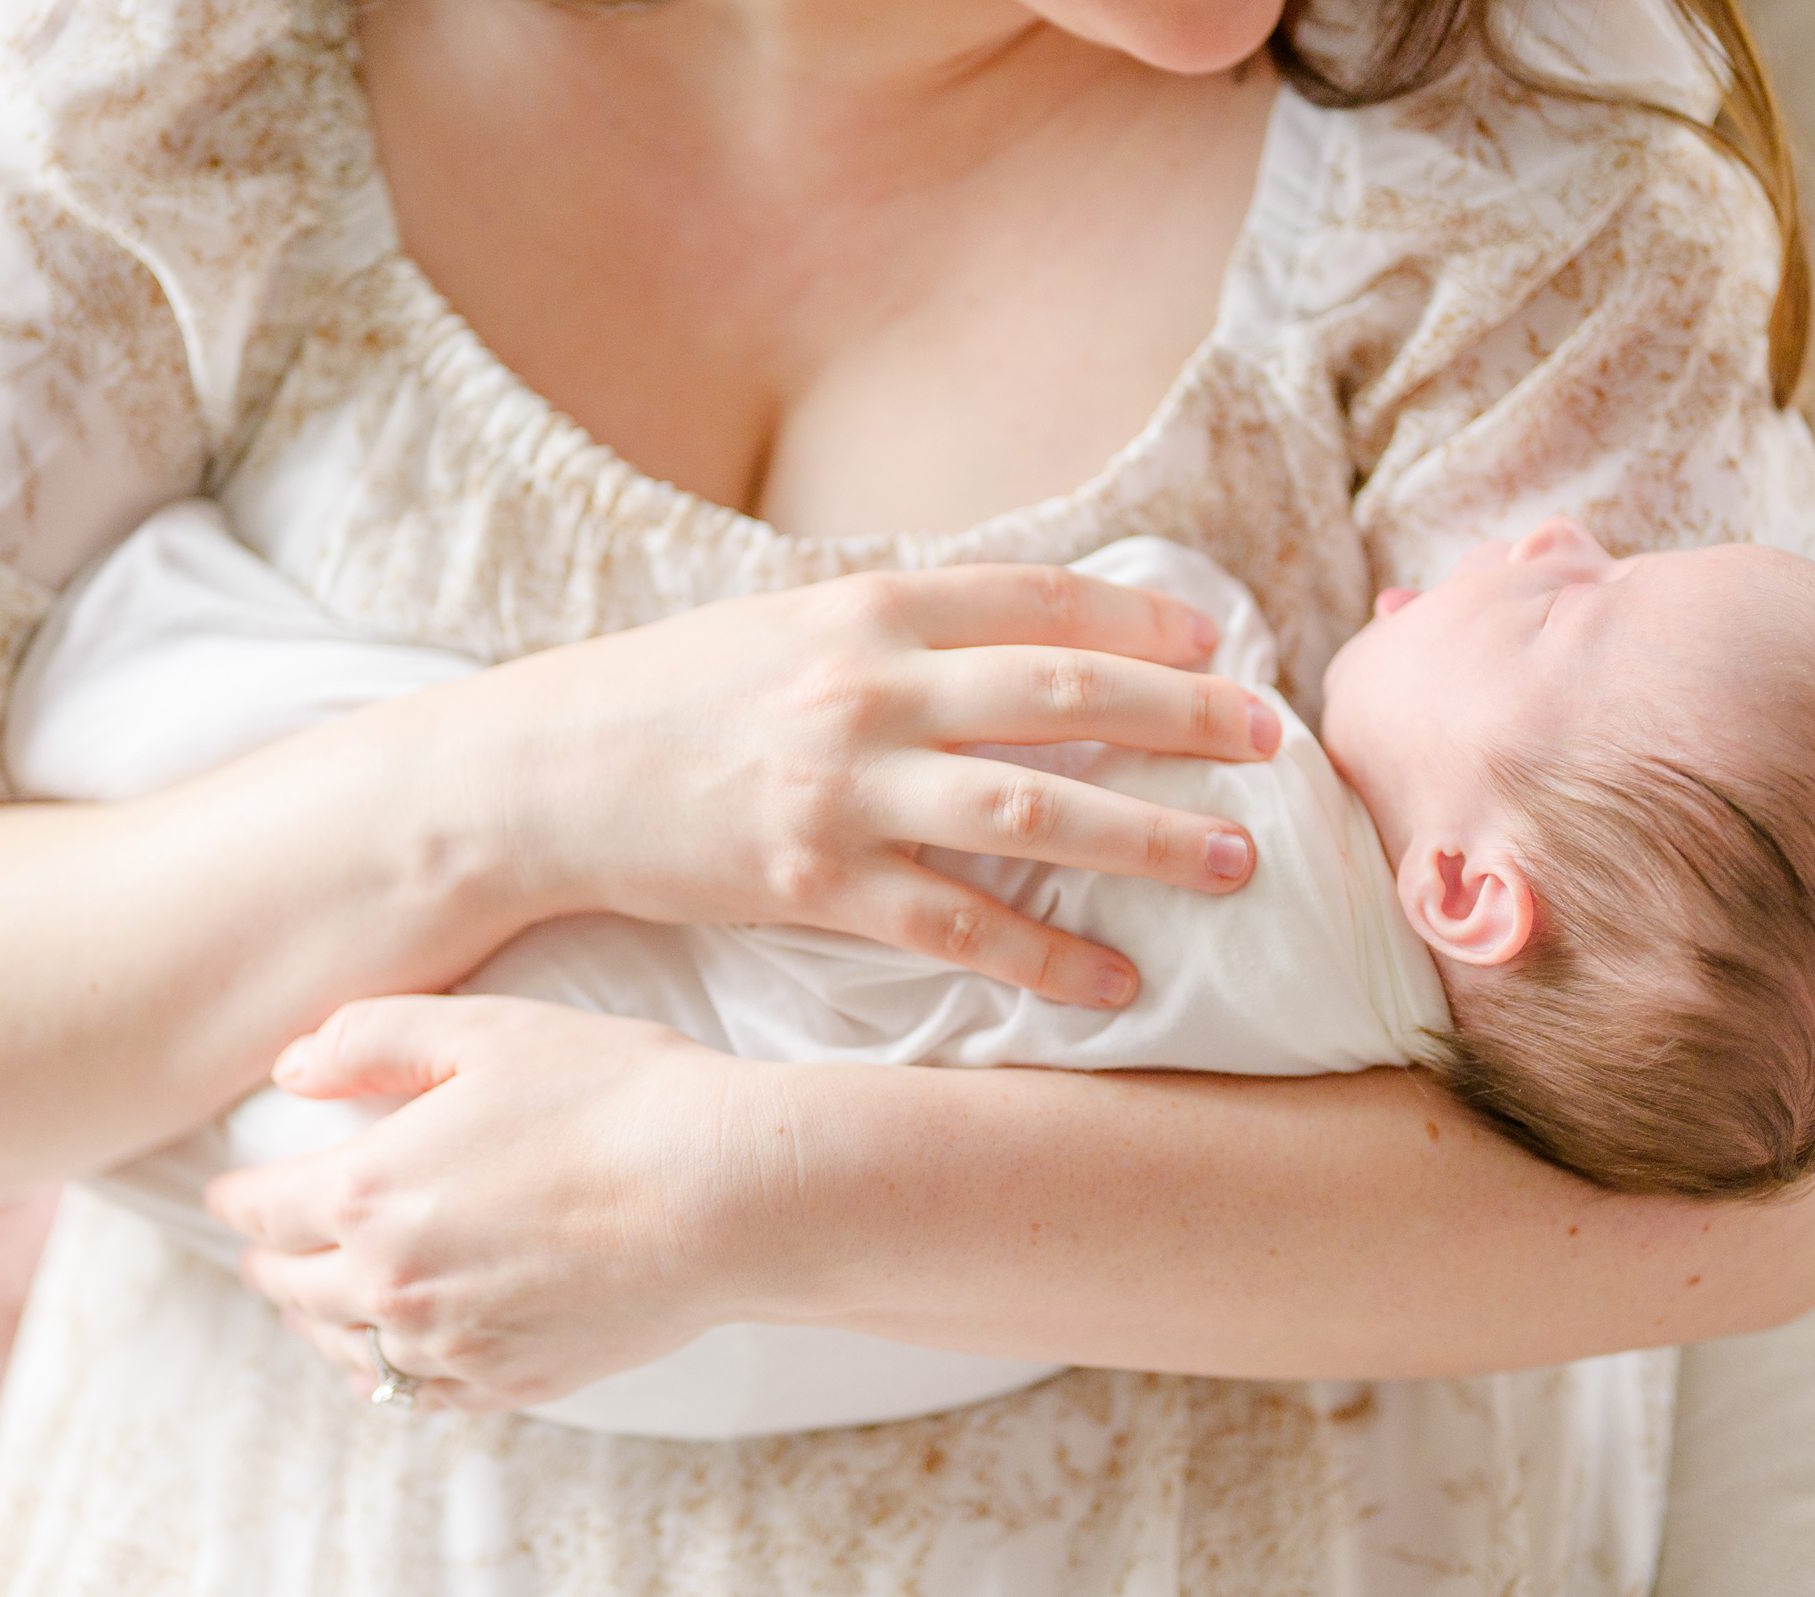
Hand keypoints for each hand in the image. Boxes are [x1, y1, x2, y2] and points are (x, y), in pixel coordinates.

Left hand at [202, 995, 791, 1412]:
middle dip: (269, 1263)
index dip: (238, 1197)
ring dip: (322, 1323)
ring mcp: (453, 1344)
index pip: (262, 1210)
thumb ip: (372, 1039)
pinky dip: (395, 1371)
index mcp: (368, 1194)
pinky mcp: (513, 1382)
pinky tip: (401, 1352)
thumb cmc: (615, 1095)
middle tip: (266, 1247)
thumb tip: (291, 1068)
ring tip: (322, 1303)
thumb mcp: (490, 1031)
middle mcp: (392, 1284)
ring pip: (351, 1351)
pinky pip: (424, 1391)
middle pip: (292, 1290)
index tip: (231, 1191)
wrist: (726, 1193)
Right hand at [476, 564, 1280, 1007]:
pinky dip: (1048, 958)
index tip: (1220, 645)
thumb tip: (1025, 641)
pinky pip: (961, 928)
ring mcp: (844, 789)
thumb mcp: (785, 626)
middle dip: (1189, 719)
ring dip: (1150, 837)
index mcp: (868, 607)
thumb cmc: (669, 694)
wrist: (543, 773)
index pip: (1044, 602)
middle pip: (1071, 697)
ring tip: (1234, 861)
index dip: (1147, 623)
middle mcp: (868, 687)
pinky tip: (1115, 981)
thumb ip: (900, 631)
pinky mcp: (817, 885)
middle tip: (1271, 745)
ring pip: (1037, 812)